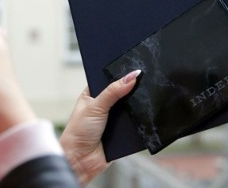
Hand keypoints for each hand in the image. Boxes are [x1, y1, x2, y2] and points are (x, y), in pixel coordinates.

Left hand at [59, 70, 139, 185]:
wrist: (80, 161)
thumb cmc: (78, 132)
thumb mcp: (95, 106)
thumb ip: (113, 91)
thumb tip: (132, 76)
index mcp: (93, 94)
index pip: (109, 79)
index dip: (120, 73)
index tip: (135, 65)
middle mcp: (103, 106)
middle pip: (123, 93)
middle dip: (131, 90)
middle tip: (145, 79)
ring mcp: (114, 119)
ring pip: (131, 109)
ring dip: (136, 107)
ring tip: (148, 96)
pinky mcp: (122, 133)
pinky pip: (135, 124)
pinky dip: (140, 122)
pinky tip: (147, 115)